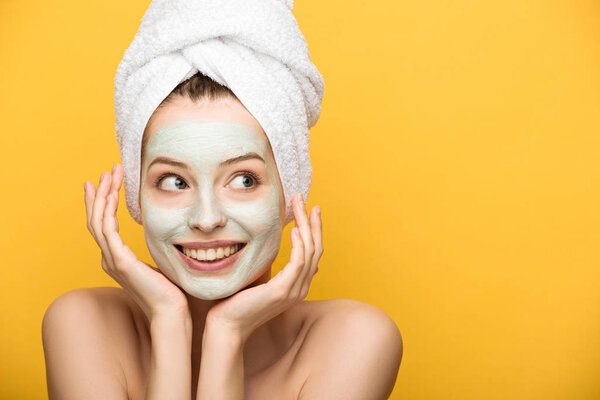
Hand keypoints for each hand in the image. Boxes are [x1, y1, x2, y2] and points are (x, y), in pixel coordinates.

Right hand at [84, 163, 188, 320]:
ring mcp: (112, 261)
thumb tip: (166, 234)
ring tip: (108, 174)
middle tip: (106, 171)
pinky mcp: (120, 262)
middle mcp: (110, 259)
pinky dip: (108, 209)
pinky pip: (108, 230)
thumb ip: (154, 249)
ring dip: (103, 195)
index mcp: (117, 259)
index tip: (106, 182)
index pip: (104, 225)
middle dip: (101, 192)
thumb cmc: (170, 291)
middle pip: (96, 219)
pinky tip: (112, 193)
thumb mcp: (159, 263)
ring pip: (98, 221)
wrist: (171, 312)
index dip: (103, 202)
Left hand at [206, 192, 322, 341]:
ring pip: (310, 251)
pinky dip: (299, 244)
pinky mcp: (283, 290)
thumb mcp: (259, 277)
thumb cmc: (237, 300)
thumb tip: (272, 247)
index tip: (308, 208)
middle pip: (316, 248)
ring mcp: (294, 290)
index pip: (313, 252)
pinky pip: (298, 263)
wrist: (227, 325)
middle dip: (312, 221)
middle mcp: (300, 287)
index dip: (313, 228)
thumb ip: (271, 264)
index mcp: (297, 284)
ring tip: (299, 206)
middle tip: (305, 199)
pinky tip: (293, 229)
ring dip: (306, 225)